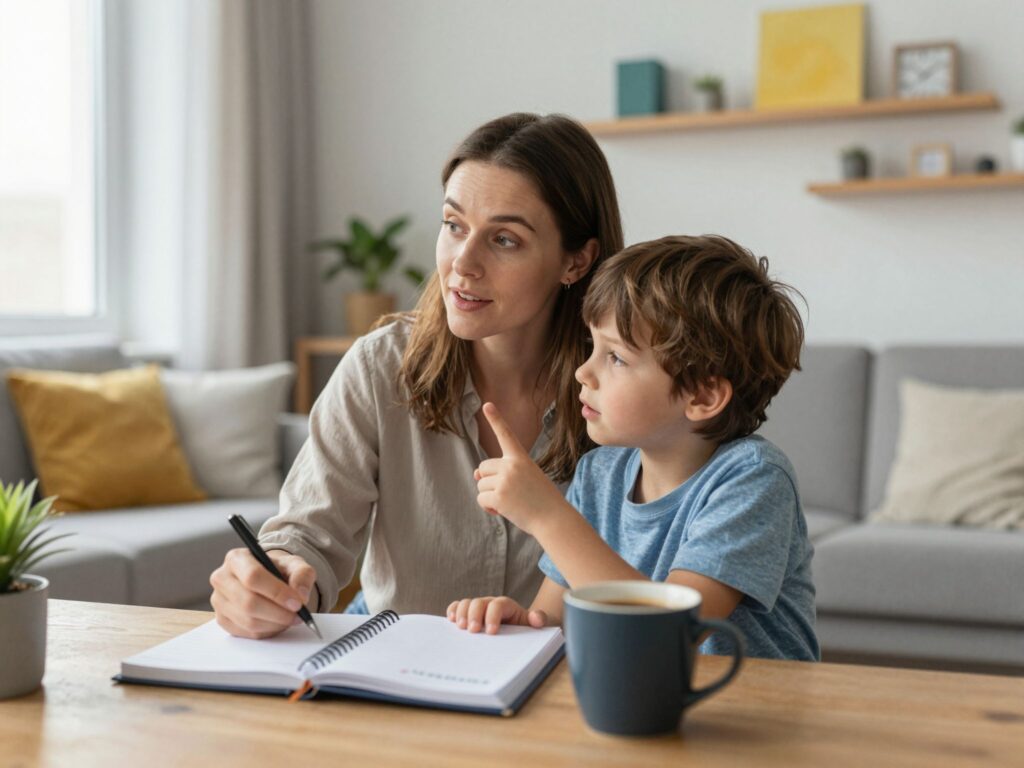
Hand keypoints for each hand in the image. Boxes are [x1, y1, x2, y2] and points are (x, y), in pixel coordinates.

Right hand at [209, 548, 316, 638]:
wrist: (267, 580)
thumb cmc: (278, 570)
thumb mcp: (295, 564)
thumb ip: (302, 575)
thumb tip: (300, 595)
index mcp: (237, 558)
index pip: (253, 577)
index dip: (277, 592)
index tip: (297, 603)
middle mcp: (222, 578)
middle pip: (248, 602)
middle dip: (278, 613)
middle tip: (297, 615)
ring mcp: (219, 601)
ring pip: (248, 621)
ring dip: (274, 624)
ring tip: (290, 618)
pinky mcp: (222, 620)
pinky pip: (246, 633)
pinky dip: (266, 631)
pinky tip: (276, 623)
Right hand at [446, 595, 549, 633]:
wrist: (517, 627)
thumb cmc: (523, 627)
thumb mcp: (533, 624)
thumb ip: (538, 619)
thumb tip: (537, 618)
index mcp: (506, 605)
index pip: (497, 605)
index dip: (493, 616)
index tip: (491, 632)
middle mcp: (489, 603)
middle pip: (478, 602)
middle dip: (474, 615)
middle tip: (473, 631)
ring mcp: (478, 608)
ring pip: (466, 603)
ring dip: (461, 613)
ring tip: (461, 627)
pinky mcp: (468, 614)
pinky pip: (457, 607)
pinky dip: (452, 611)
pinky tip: (450, 621)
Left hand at [475, 402, 569, 535]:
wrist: (554, 519)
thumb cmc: (541, 500)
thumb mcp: (525, 479)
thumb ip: (501, 472)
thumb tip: (475, 474)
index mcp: (521, 458)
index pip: (506, 435)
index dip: (496, 419)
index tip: (486, 404)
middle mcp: (511, 465)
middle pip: (484, 468)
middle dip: (490, 481)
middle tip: (511, 493)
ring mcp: (504, 480)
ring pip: (481, 485)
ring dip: (490, 496)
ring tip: (511, 502)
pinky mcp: (498, 496)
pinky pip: (481, 499)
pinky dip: (488, 508)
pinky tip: (503, 510)